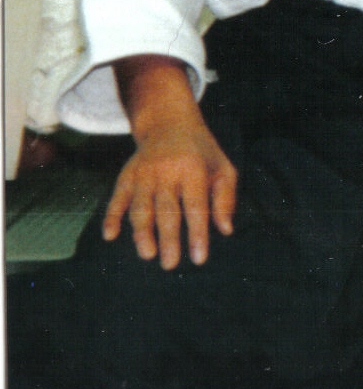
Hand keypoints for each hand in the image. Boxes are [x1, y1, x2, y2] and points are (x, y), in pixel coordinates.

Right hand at [107, 55, 236, 268]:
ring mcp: (143, 174)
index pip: (196, 207)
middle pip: (167, 210)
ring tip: (148, 255)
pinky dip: (111, 216)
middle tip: (171, 265)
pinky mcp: (126, 176)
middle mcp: (166, 172)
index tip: (199, 258)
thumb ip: (226, 198)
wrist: (169, 123)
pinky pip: (117, 198)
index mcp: (194, 170)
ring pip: (141, 207)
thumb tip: (226, 230)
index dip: (198, 233)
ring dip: (142, 232)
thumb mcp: (223, 167)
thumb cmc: (202, 153)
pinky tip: (110, 235)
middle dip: (169, 239)